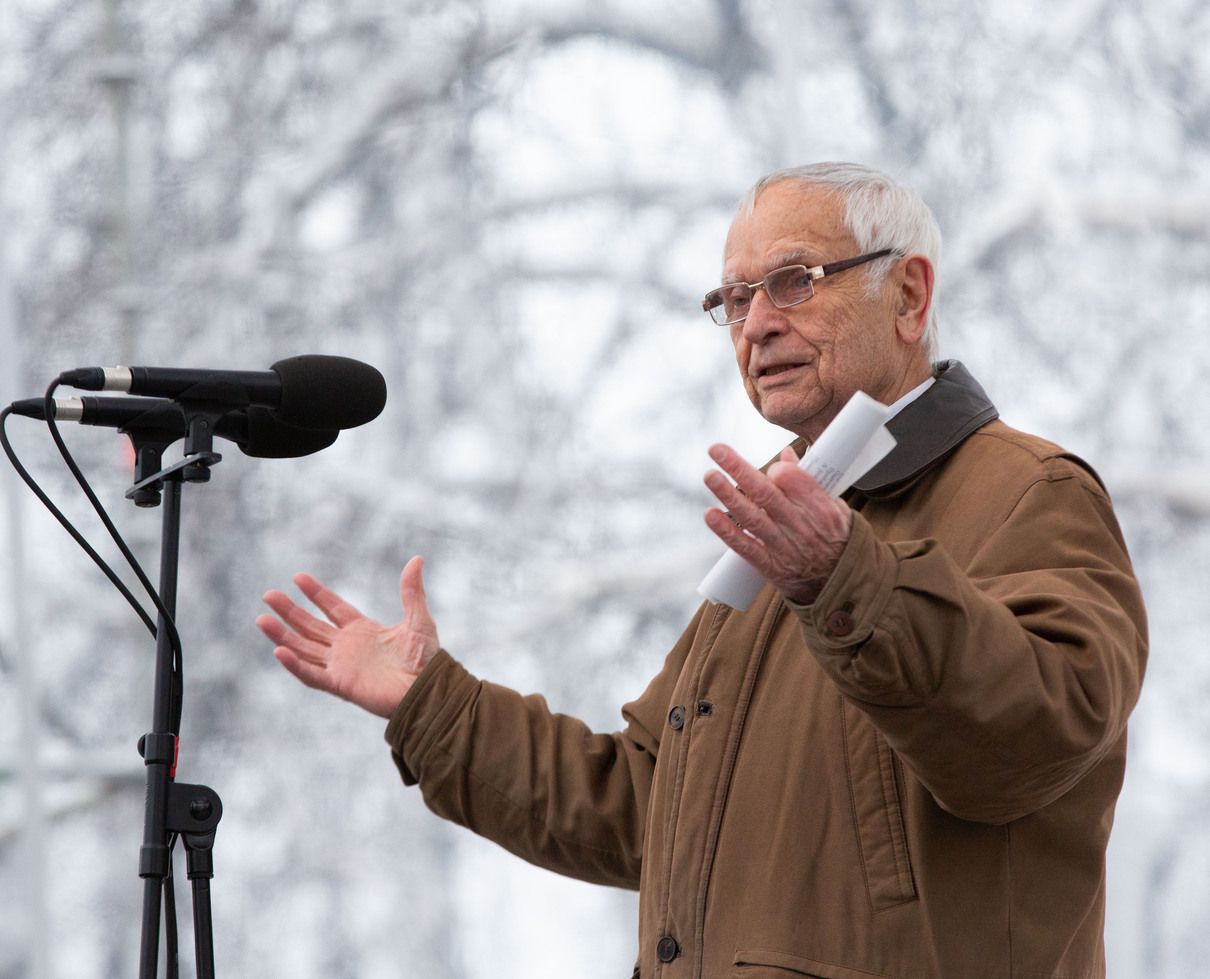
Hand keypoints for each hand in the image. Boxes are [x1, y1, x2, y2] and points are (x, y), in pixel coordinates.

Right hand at [256, 556, 439, 717]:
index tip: (298, 577)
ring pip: (304, 649)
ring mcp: (341, 667)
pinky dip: (295, 665)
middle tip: (268, 595)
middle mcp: (347, 648)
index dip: (316, 593)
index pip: (333, 608)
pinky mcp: (341, 685)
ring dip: (283, 636)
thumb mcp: (418, 619)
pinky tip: (279, 651)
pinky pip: (312, 675)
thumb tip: (417, 559)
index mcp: (363, 631)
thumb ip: (412, 591)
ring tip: (262, 619)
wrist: (429, 690)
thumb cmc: (426, 659)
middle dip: (289, 611)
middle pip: (311, 626)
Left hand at [703, 444, 852, 604]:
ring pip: (752, 518)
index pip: (796, 482)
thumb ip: (807, 482)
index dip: (778, 471)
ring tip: (711, 476)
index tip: (769, 467)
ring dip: (728, 495)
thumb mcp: (834, 508)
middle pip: (766, 494)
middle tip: (717, 450)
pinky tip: (711, 515)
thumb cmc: (835, 540)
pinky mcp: (770, 566)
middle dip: (740, 469)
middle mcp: (801, 527)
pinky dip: (727, 531)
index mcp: (821, 509)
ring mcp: (784, 547)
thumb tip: (786, 455)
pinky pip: (746, 547)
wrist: (842, 586)